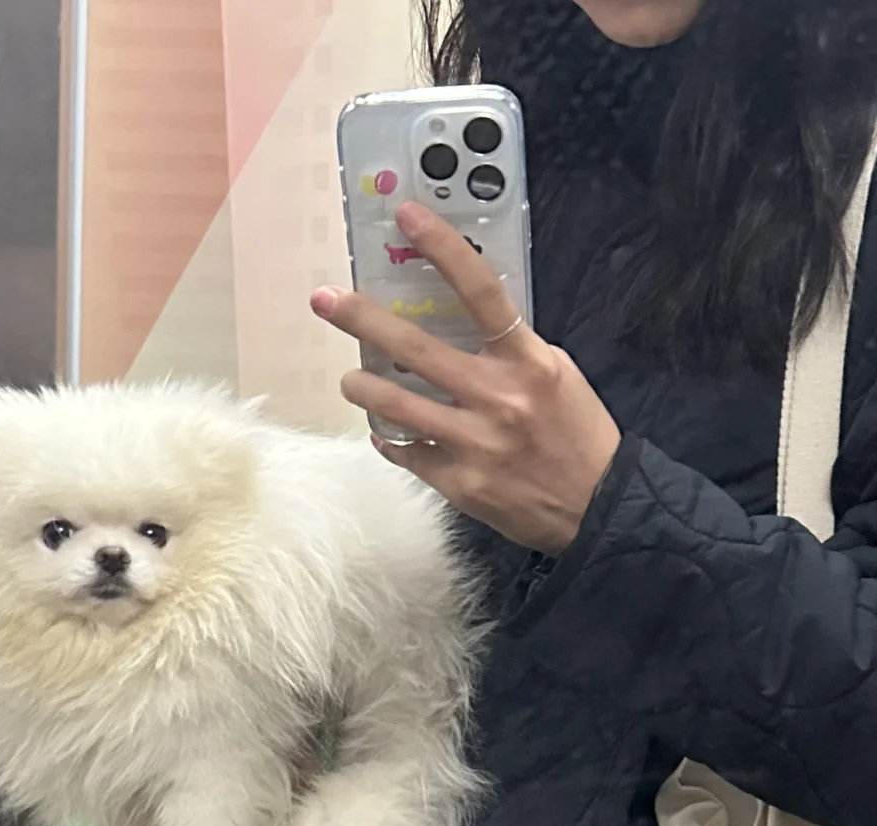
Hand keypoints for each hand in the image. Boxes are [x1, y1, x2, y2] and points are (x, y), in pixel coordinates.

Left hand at [310, 202, 620, 553]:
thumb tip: (457, 319)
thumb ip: (510, 348)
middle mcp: (497, 398)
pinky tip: (384, 430)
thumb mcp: (557, 375)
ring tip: (350, 379)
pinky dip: (390, 439)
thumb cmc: (578, 436)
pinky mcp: (459, 483)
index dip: (442, 249)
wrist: (599, 507)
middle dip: (363, 320)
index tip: (406, 217)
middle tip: (325, 301)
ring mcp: (474, 443)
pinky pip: (407, 453)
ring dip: (363, 387)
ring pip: (397, 406)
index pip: (481, 292)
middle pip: (417, 350)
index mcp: (527, 362)